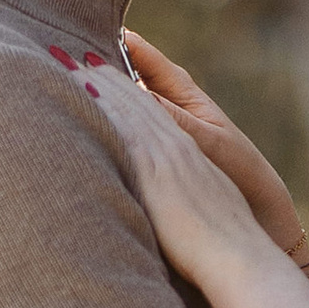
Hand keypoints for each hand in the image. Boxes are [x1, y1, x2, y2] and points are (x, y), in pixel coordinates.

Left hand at [88, 55, 308, 307]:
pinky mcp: (153, 170)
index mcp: (189, 158)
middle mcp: (177, 150)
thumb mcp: (203, 218)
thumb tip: (168, 217)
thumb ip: (179, 208)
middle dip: (109, 75)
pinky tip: (80, 87)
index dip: (133, 90)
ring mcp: (165, 156)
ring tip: (69, 58)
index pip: (157, 113)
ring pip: (127, 105)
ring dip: (98, 81)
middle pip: (139, 101)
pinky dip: (102, 103)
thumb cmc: (223, 253)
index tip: (110, 72)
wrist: (239, 256)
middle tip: (78, 51)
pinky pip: (123, 125)